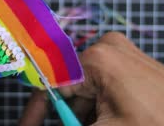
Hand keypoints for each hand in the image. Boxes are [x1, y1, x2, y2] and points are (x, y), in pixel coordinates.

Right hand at [19, 32, 163, 124]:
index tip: (28, 124)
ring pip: (87, 86)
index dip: (37, 107)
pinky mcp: (135, 63)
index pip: (52, 80)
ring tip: (98, 125)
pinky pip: (105, 84)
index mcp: (98, 56)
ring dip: (83, 112)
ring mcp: (125, 53)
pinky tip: (108, 122)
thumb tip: (44, 121)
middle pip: (70, 84)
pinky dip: (100, 106)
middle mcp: (109, 46)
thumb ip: (68, 123)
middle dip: (65, 113)